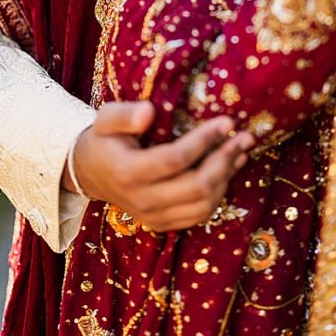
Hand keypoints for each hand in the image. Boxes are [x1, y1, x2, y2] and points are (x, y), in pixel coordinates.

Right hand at [64, 102, 255, 231]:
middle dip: (225, 159)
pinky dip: (219, 193)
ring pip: (203, 205)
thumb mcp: (105, 119)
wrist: (90, 173)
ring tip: (241, 150)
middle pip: (196, 186)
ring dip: (228, 177)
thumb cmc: (104, 140)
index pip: (176, 159)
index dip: (205, 140)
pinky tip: (229, 169)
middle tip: (244, 136)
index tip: (227, 121)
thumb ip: (125, 114)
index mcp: (128, 172)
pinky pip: (199, 215)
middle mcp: (142, 200)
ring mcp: (153, 216)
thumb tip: (149, 112)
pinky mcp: (162, 223)